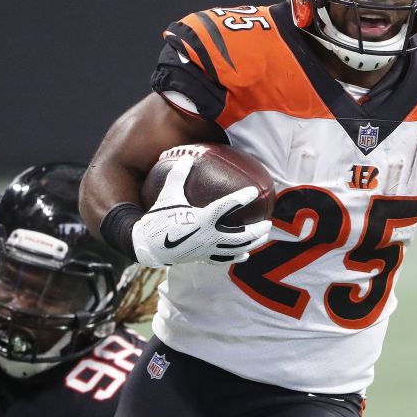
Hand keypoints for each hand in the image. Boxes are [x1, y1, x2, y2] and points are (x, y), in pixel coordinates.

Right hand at [131, 156, 272, 267]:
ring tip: (263, 237)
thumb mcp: (168, 195)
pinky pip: (224, 259)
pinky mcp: (203, 257)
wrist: (148, 245)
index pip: (227, 207)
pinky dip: (236, 257)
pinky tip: (245, 254)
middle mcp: (208, 236)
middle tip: (268, 223)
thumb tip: (185, 157)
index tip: (254, 192)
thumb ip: (177, 176)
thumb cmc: (158, 218)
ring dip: (252, 244)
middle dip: (256, 230)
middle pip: (240, 236)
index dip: (241, 198)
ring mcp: (207, 249)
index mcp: (202, 219)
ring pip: (236, 249)